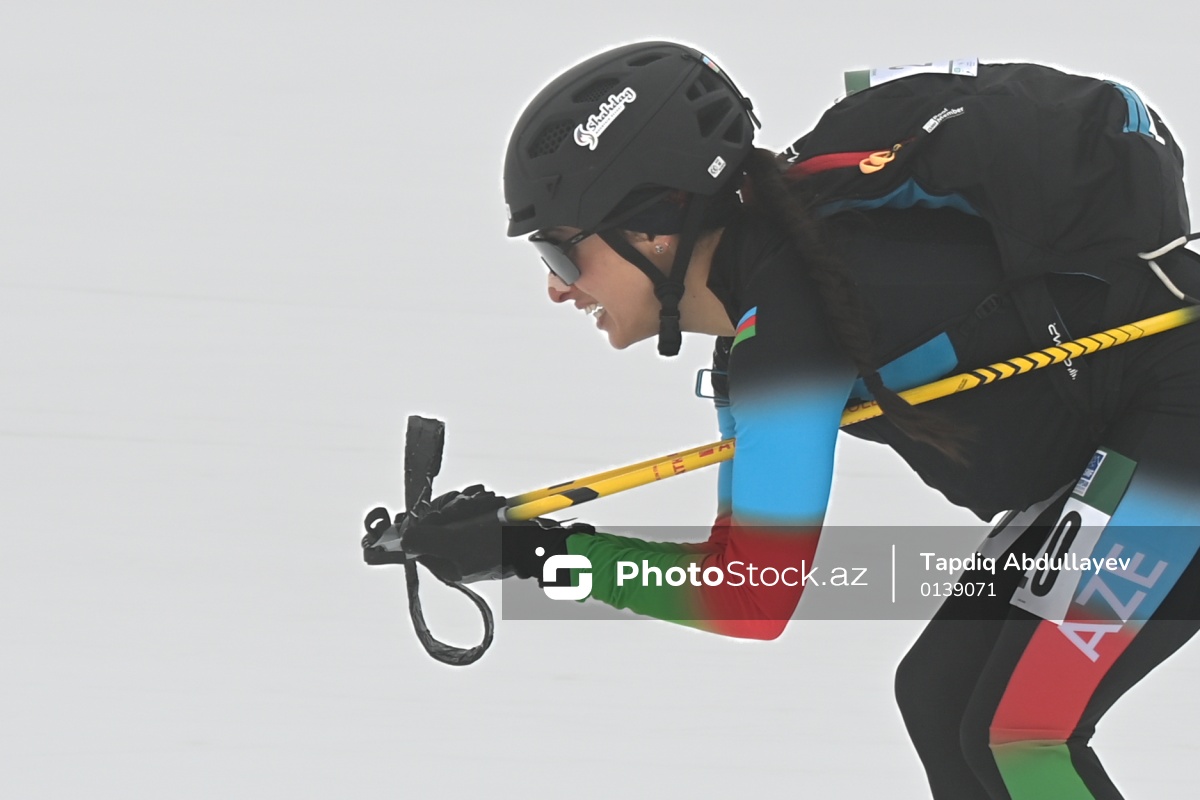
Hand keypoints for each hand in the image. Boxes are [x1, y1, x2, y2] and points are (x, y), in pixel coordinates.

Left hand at [399, 484, 592, 583]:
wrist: (540, 544)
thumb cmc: (502, 548)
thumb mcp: (459, 543)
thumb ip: (427, 540)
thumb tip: (401, 539)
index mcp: (444, 564)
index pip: (417, 540)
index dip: (420, 521)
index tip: (430, 511)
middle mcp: (454, 553)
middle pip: (434, 521)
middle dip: (449, 507)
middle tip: (466, 504)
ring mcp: (469, 538)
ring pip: (452, 510)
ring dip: (467, 502)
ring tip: (484, 502)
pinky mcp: (484, 526)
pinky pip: (471, 507)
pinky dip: (479, 501)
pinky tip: (488, 500)